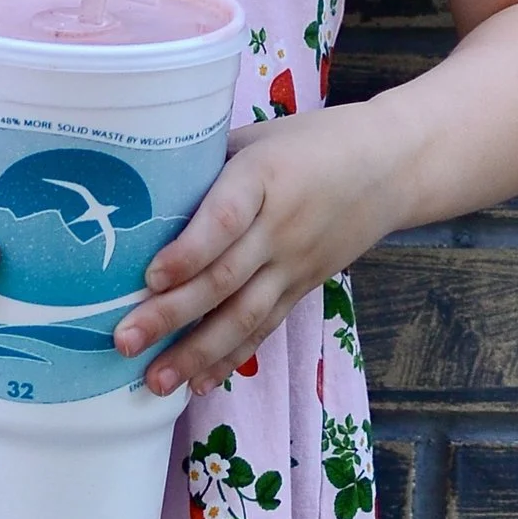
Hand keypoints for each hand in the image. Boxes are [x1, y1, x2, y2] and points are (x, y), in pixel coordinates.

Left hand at [114, 110, 401, 395]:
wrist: (393, 166)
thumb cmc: (312, 141)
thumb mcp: (259, 136)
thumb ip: (208, 162)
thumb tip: (141, 192)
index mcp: (265, 176)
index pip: (225, 219)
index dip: (188, 251)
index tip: (149, 277)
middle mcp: (281, 226)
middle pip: (224, 278)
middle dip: (171, 314)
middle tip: (125, 340)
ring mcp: (294, 263)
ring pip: (244, 315)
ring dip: (196, 352)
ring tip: (155, 381)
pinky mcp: (303, 287)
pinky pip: (264, 327)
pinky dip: (231, 357)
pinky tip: (198, 383)